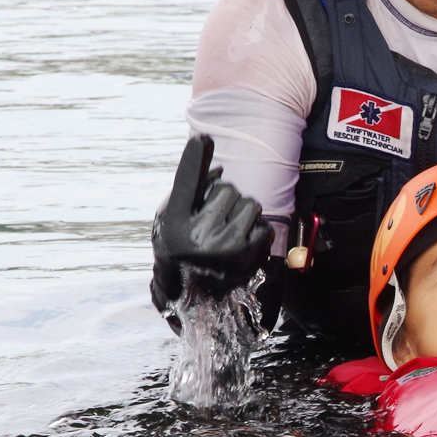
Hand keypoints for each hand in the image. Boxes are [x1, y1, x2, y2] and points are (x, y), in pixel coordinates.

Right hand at [151, 135, 270, 301]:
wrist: (192, 297)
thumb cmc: (181, 248)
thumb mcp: (172, 220)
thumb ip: (190, 191)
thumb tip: (220, 169)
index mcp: (174, 223)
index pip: (186, 183)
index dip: (194, 159)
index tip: (202, 139)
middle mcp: (198, 236)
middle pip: (228, 189)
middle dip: (225, 198)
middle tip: (214, 218)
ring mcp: (225, 249)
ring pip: (250, 204)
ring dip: (243, 213)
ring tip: (228, 232)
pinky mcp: (248, 260)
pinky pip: (264, 225)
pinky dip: (257, 231)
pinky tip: (241, 244)